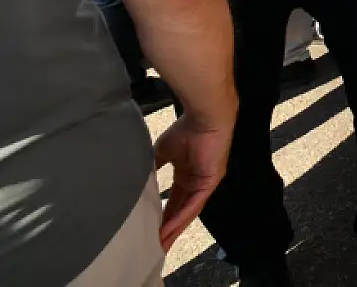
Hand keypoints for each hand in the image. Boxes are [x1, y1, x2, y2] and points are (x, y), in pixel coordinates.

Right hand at [154, 111, 232, 251]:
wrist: (203, 117)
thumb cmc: (186, 130)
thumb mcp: (163, 152)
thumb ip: (154, 166)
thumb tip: (138, 176)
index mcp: (187, 175)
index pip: (173, 201)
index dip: (162, 216)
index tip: (149, 231)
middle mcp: (196, 183)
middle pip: (180, 211)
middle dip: (167, 229)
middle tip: (154, 246)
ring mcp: (205, 184)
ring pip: (188, 212)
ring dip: (174, 229)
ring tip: (160, 245)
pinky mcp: (210, 182)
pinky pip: (194, 205)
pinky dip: (180, 218)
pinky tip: (168, 230)